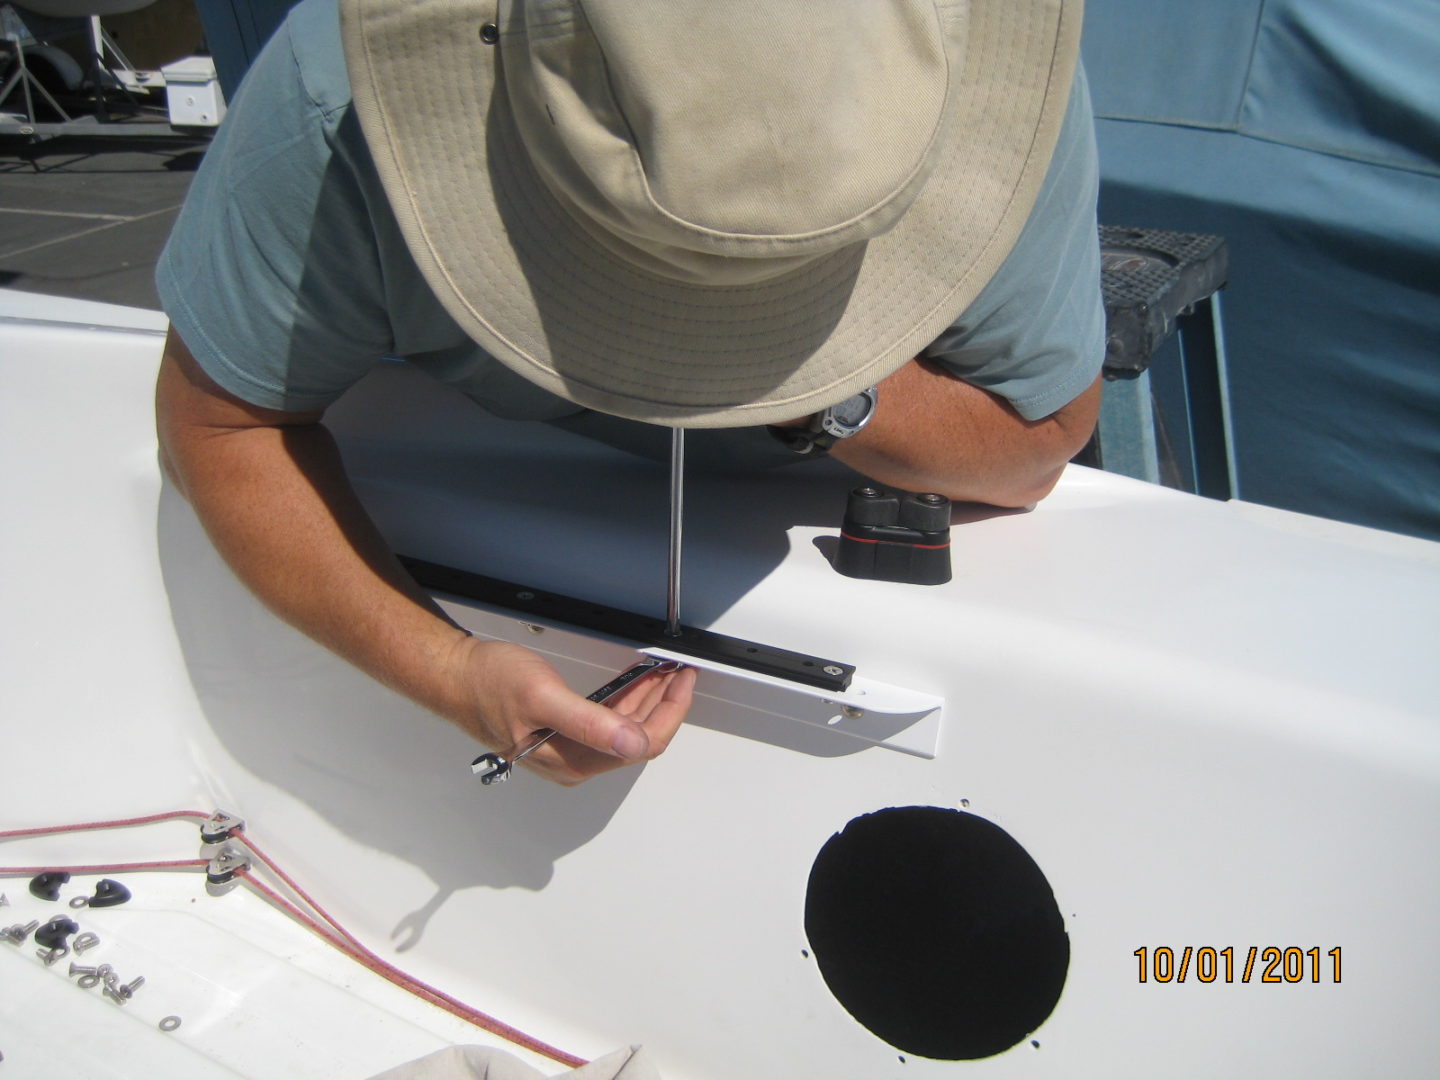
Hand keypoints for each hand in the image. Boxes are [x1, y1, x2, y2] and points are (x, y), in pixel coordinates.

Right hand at [456, 639, 695, 784]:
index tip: (682, 681)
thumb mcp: (542, 695)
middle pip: (638, 738)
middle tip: (678, 672)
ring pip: (625, 729)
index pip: (641, 744)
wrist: (457, 677)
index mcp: (573, 760)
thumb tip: (630, 743)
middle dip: (663, 703)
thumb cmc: (488, 685)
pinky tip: (634, 681)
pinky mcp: (564, 733)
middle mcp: (574, 761)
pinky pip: (608, 721)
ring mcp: (569, 749)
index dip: (669, 712)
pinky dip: (627, 699)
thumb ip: (589, 722)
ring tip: (663, 672)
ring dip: (647, 700)